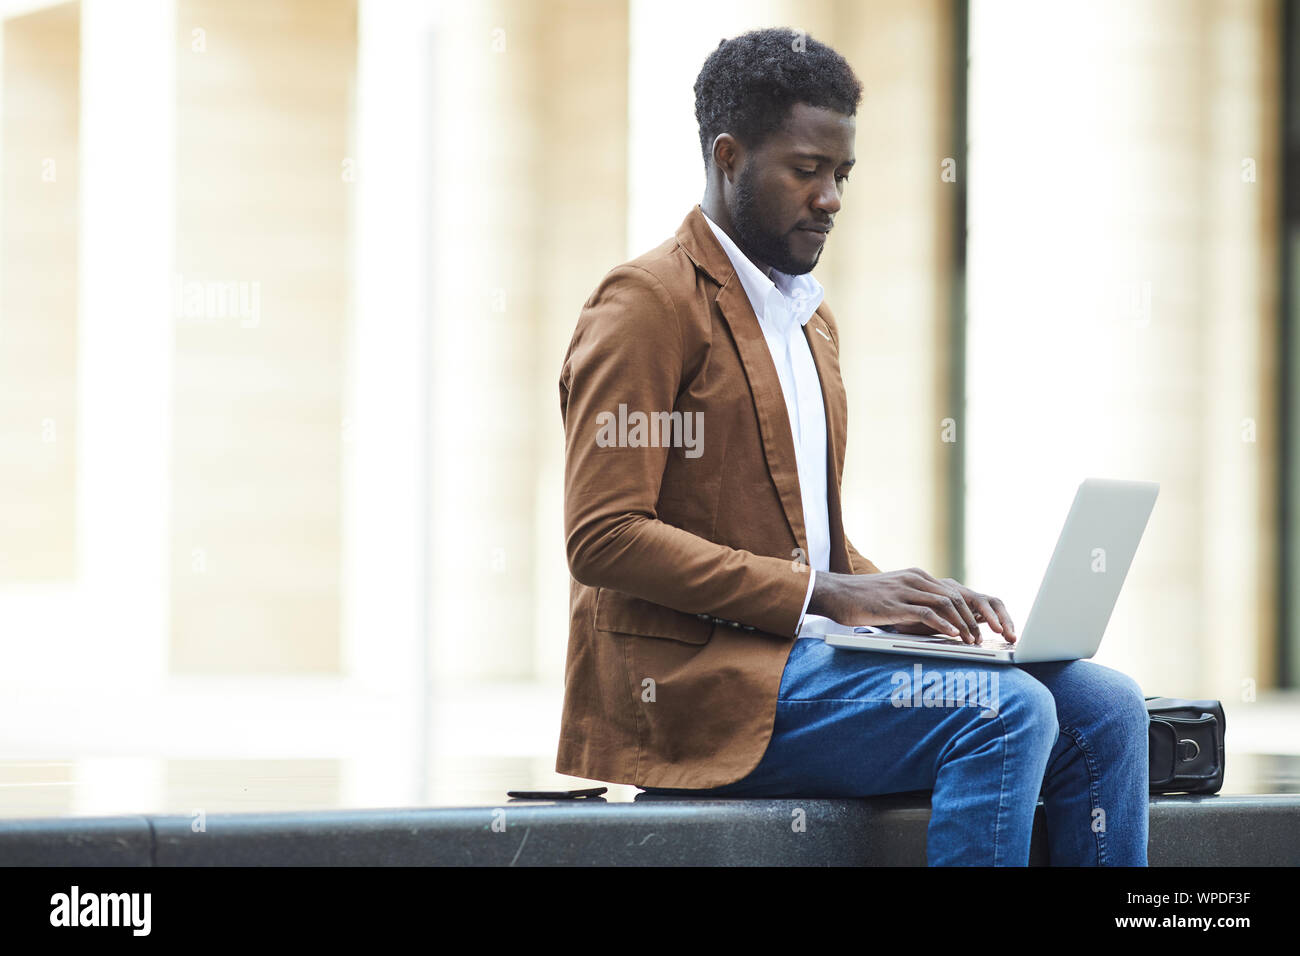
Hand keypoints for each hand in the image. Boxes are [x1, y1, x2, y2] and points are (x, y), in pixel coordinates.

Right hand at [809, 567, 1016, 644]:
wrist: (834, 593)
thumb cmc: (861, 599)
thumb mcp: (892, 596)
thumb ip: (913, 601)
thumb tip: (933, 620)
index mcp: (916, 577)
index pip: (952, 591)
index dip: (971, 610)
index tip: (982, 628)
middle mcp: (914, 579)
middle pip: (955, 596)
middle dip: (974, 619)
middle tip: (984, 638)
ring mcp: (905, 590)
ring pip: (945, 604)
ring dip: (963, 624)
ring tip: (972, 641)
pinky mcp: (894, 603)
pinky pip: (926, 613)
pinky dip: (944, 625)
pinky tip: (953, 637)